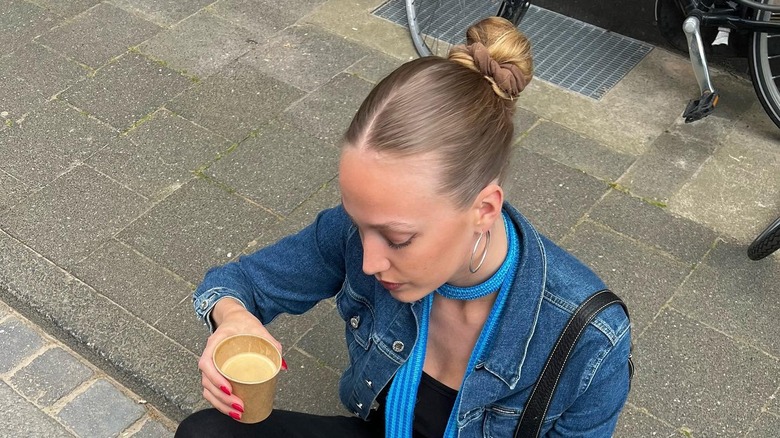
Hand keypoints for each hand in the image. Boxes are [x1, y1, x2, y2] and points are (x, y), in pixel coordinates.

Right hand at [197, 298, 281, 420]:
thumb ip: (271, 343)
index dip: (215, 378)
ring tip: (237, 413)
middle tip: (240, 406)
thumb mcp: (258, 328)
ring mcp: (210, 365)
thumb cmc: (243, 322)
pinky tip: (230, 410)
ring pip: (207, 389)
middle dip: (221, 398)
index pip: (206, 363)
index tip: (229, 389)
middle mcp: (209, 354)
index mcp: (215, 342)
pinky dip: (218, 402)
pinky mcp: (215, 372)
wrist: (233, 317)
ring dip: (220, 404)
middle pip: (206, 382)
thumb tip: (282, 365)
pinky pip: (211, 390)